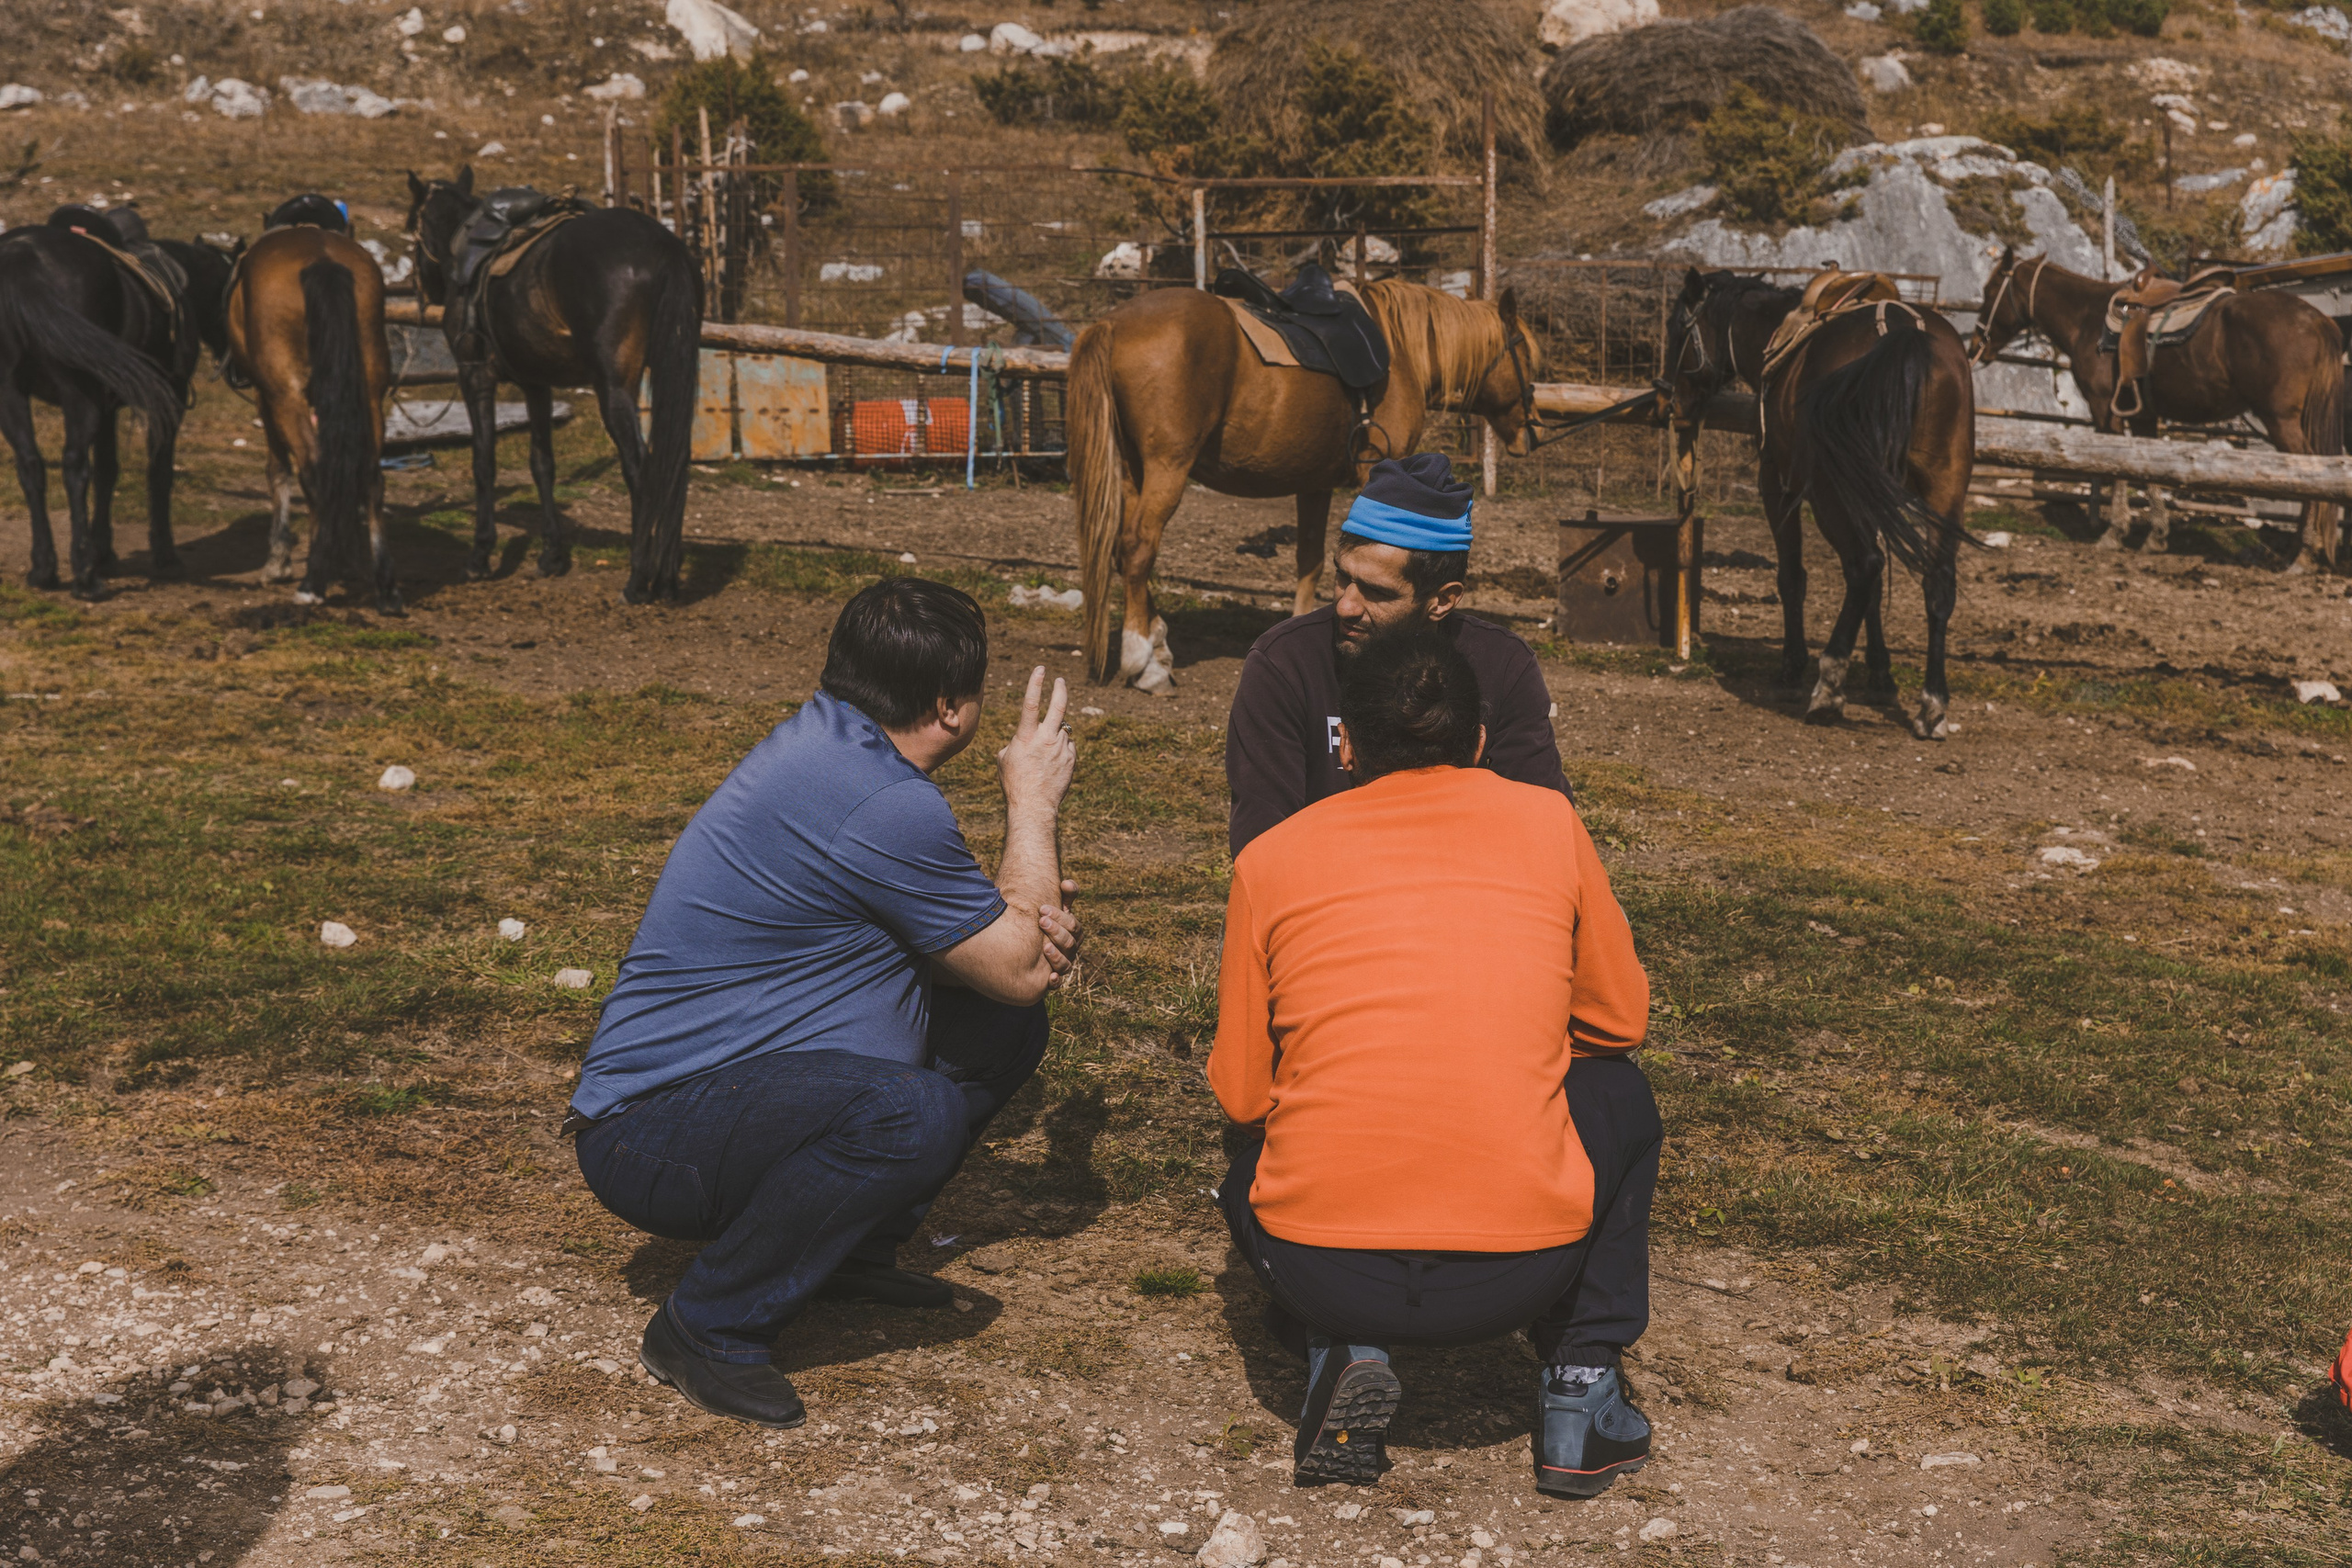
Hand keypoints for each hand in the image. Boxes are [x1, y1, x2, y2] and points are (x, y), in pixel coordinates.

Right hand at [998, 665, 1075, 817]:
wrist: (1034, 805)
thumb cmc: (1014, 782)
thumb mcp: (1005, 758)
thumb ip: (1016, 741)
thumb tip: (1025, 737)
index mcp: (1026, 736)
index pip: (1031, 702)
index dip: (1036, 683)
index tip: (1040, 669)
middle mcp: (1046, 738)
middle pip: (1059, 706)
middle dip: (1060, 690)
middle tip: (1060, 681)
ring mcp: (1061, 748)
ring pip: (1061, 730)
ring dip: (1055, 735)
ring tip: (1044, 755)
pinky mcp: (1072, 758)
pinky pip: (1067, 746)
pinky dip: (1061, 750)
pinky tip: (1052, 765)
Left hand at [1039, 878, 1079, 985]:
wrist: (1022, 941)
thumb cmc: (1041, 920)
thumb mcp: (1052, 907)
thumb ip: (1063, 894)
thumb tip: (1067, 883)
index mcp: (1072, 933)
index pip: (1073, 926)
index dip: (1061, 917)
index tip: (1043, 908)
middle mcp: (1069, 950)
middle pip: (1070, 943)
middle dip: (1057, 931)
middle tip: (1041, 920)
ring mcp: (1061, 965)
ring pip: (1066, 964)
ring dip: (1057, 956)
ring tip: (1045, 947)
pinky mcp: (1049, 979)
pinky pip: (1056, 985)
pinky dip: (1055, 982)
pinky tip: (1050, 977)